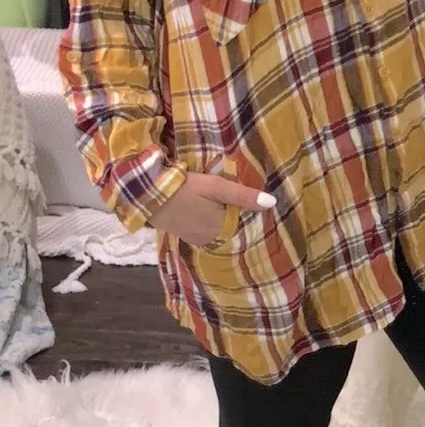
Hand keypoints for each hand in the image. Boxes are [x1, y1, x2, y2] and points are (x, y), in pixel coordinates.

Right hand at [149, 172, 275, 245]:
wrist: (150, 195)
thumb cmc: (186, 189)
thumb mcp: (217, 187)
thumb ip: (243, 196)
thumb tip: (272, 203)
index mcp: (222, 229)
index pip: (243, 220)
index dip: (243, 207)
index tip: (241, 195)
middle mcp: (211, 239)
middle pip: (229, 224)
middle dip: (229, 211)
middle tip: (222, 194)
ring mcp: (196, 239)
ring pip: (215, 227)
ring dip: (216, 215)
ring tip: (211, 199)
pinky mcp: (184, 235)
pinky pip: (202, 228)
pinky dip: (204, 219)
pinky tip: (199, 207)